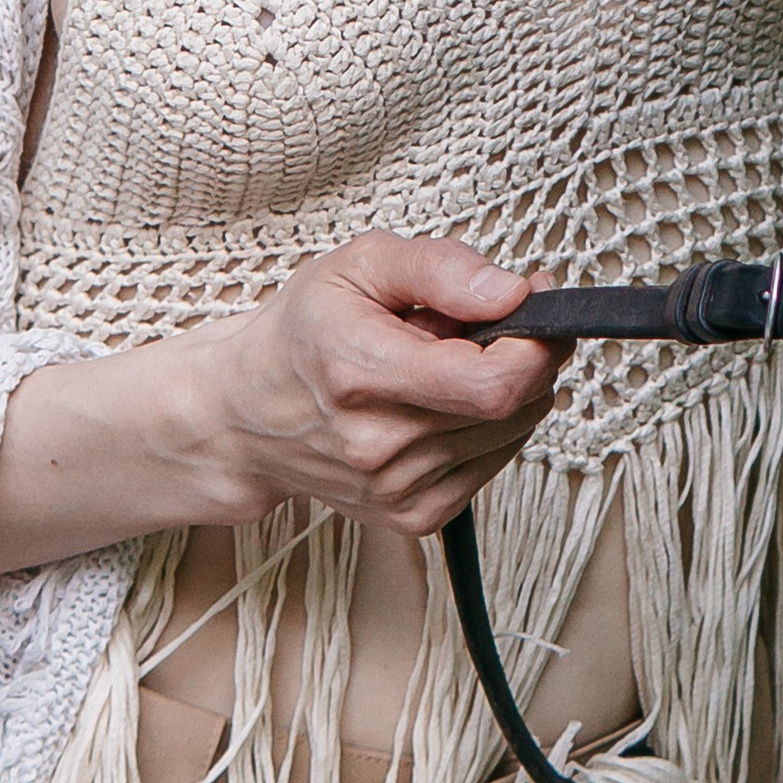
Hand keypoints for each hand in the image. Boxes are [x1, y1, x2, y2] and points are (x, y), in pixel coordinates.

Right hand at [187, 234, 565, 539]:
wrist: (246, 415)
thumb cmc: (303, 332)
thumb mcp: (359, 265)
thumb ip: (440, 267)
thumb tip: (512, 293)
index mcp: (360, 372)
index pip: (491, 383)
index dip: (536, 345)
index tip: (535, 308)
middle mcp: (377, 444)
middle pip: (512, 408)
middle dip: (526, 357)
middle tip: (488, 325)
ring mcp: (395, 489)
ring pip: (512, 435)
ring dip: (506, 392)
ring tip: (450, 364)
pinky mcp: (412, 517)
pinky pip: (493, 465)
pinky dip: (490, 428)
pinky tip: (445, 404)